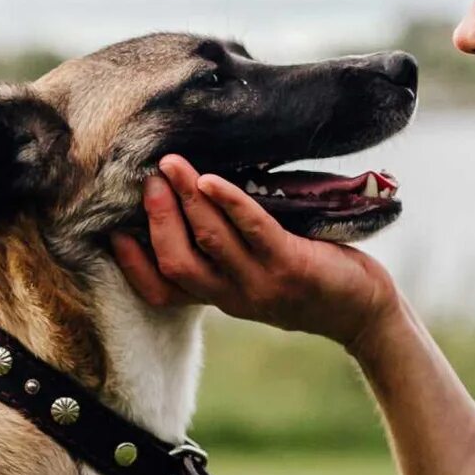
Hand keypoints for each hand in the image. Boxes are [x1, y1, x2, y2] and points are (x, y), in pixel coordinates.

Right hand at [112, 156, 398, 347]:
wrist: (362, 310)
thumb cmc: (305, 279)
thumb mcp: (254, 273)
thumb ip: (223, 249)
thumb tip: (190, 195)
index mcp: (218, 297)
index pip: (160, 291)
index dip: (131, 263)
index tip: (112, 229)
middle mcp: (233, 297)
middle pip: (176, 263)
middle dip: (157, 218)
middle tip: (149, 178)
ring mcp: (262, 285)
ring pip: (209, 243)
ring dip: (186, 200)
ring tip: (172, 165)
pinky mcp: (292, 268)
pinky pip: (253, 232)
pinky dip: (229, 203)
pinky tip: (212, 179)